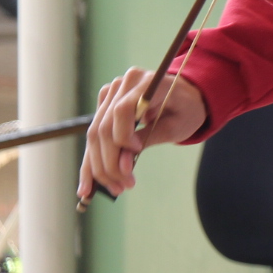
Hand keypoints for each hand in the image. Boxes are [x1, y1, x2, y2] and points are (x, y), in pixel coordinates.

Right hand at [78, 66, 205, 202]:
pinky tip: (87, 187)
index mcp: (145, 82)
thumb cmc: (185, 108)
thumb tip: (121, 165)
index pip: (122, 110)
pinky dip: (91, 162)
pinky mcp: (103, 107)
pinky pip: (93, 137)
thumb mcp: (176, 125)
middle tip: (123, 187)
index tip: (136, 153)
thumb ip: (148, 140)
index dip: (123, 137)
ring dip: (100, 167)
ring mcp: (109, 94)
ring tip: (114, 190)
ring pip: (94, 136)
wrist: (183, 95)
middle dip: (110, 162)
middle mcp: (122, 85)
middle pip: (103, 127)